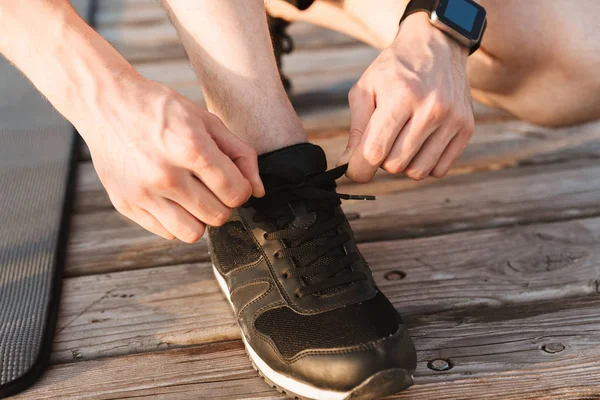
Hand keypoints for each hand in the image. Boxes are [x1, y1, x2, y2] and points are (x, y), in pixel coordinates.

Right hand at [82, 77, 263, 242]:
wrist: (106, 103)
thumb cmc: (161, 110)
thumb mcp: (207, 120)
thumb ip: (240, 154)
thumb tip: (258, 191)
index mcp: (190, 148)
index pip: (236, 193)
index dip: (242, 189)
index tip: (232, 181)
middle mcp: (165, 174)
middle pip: (218, 216)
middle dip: (222, 203)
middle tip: (212, 187)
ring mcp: (142, 192)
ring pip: (193, 233)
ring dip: (200, 218)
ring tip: (193, 196)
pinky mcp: (125, 204)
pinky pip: (166, 232)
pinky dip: (175, 220)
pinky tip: (170, 197)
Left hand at [337, 13, 474, 181]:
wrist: (437, 45)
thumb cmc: (394, 70)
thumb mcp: (366, 89)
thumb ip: (356, 129)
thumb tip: (348, 166)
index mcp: (401, 96)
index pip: (375, 151)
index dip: (359, 169)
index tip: (353, 170)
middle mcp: (431, 108)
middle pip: (395, 165)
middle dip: (382, 160)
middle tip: (382, 140)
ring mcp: (452, 119)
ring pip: (418, 172)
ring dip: (404, 164)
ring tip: (401, 140)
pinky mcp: (466, 128)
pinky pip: (439, 170)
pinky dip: (425, 163)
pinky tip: (420, 143)